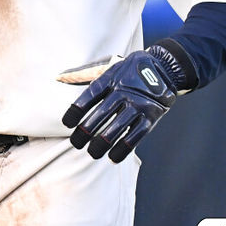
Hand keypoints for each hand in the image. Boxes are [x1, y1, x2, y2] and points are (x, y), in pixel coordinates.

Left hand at [58, 48, 178, 162]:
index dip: (76, 110)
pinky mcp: (151, 117)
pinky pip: (136, 136)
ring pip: (117, 128)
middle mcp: (125, 91)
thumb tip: (59, 77)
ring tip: (92, 153)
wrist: (165, 69)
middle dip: (86, 131)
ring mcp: (139, 104)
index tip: (66, 124)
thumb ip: (85, 74)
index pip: (90, 95)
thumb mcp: (109, 68)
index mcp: (111, 78)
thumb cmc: (129, 71)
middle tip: (76, 143)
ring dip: (102, 143)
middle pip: (101, 114)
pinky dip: (123, 149)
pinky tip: (112, 158)